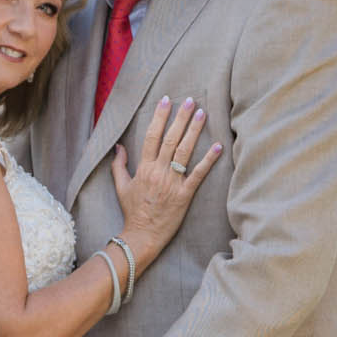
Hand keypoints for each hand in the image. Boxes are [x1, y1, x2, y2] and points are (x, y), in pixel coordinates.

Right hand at [110, 96, 221, 260]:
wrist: (142, 236)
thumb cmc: (133, 212)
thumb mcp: (121, 187)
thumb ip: (119, 165)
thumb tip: (119, 146)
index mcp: (144, 168)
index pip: (152, 136)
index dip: (159, 117)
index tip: (166, 101)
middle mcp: (158, 172)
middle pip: (171, 139)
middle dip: (180, 118)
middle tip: (189, 100)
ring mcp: (172, 183)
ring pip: (184, 152)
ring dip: (194, 131)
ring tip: (202, 114)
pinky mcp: (185, 195)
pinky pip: (198, 174)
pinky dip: (208, 160)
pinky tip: (217, 146)